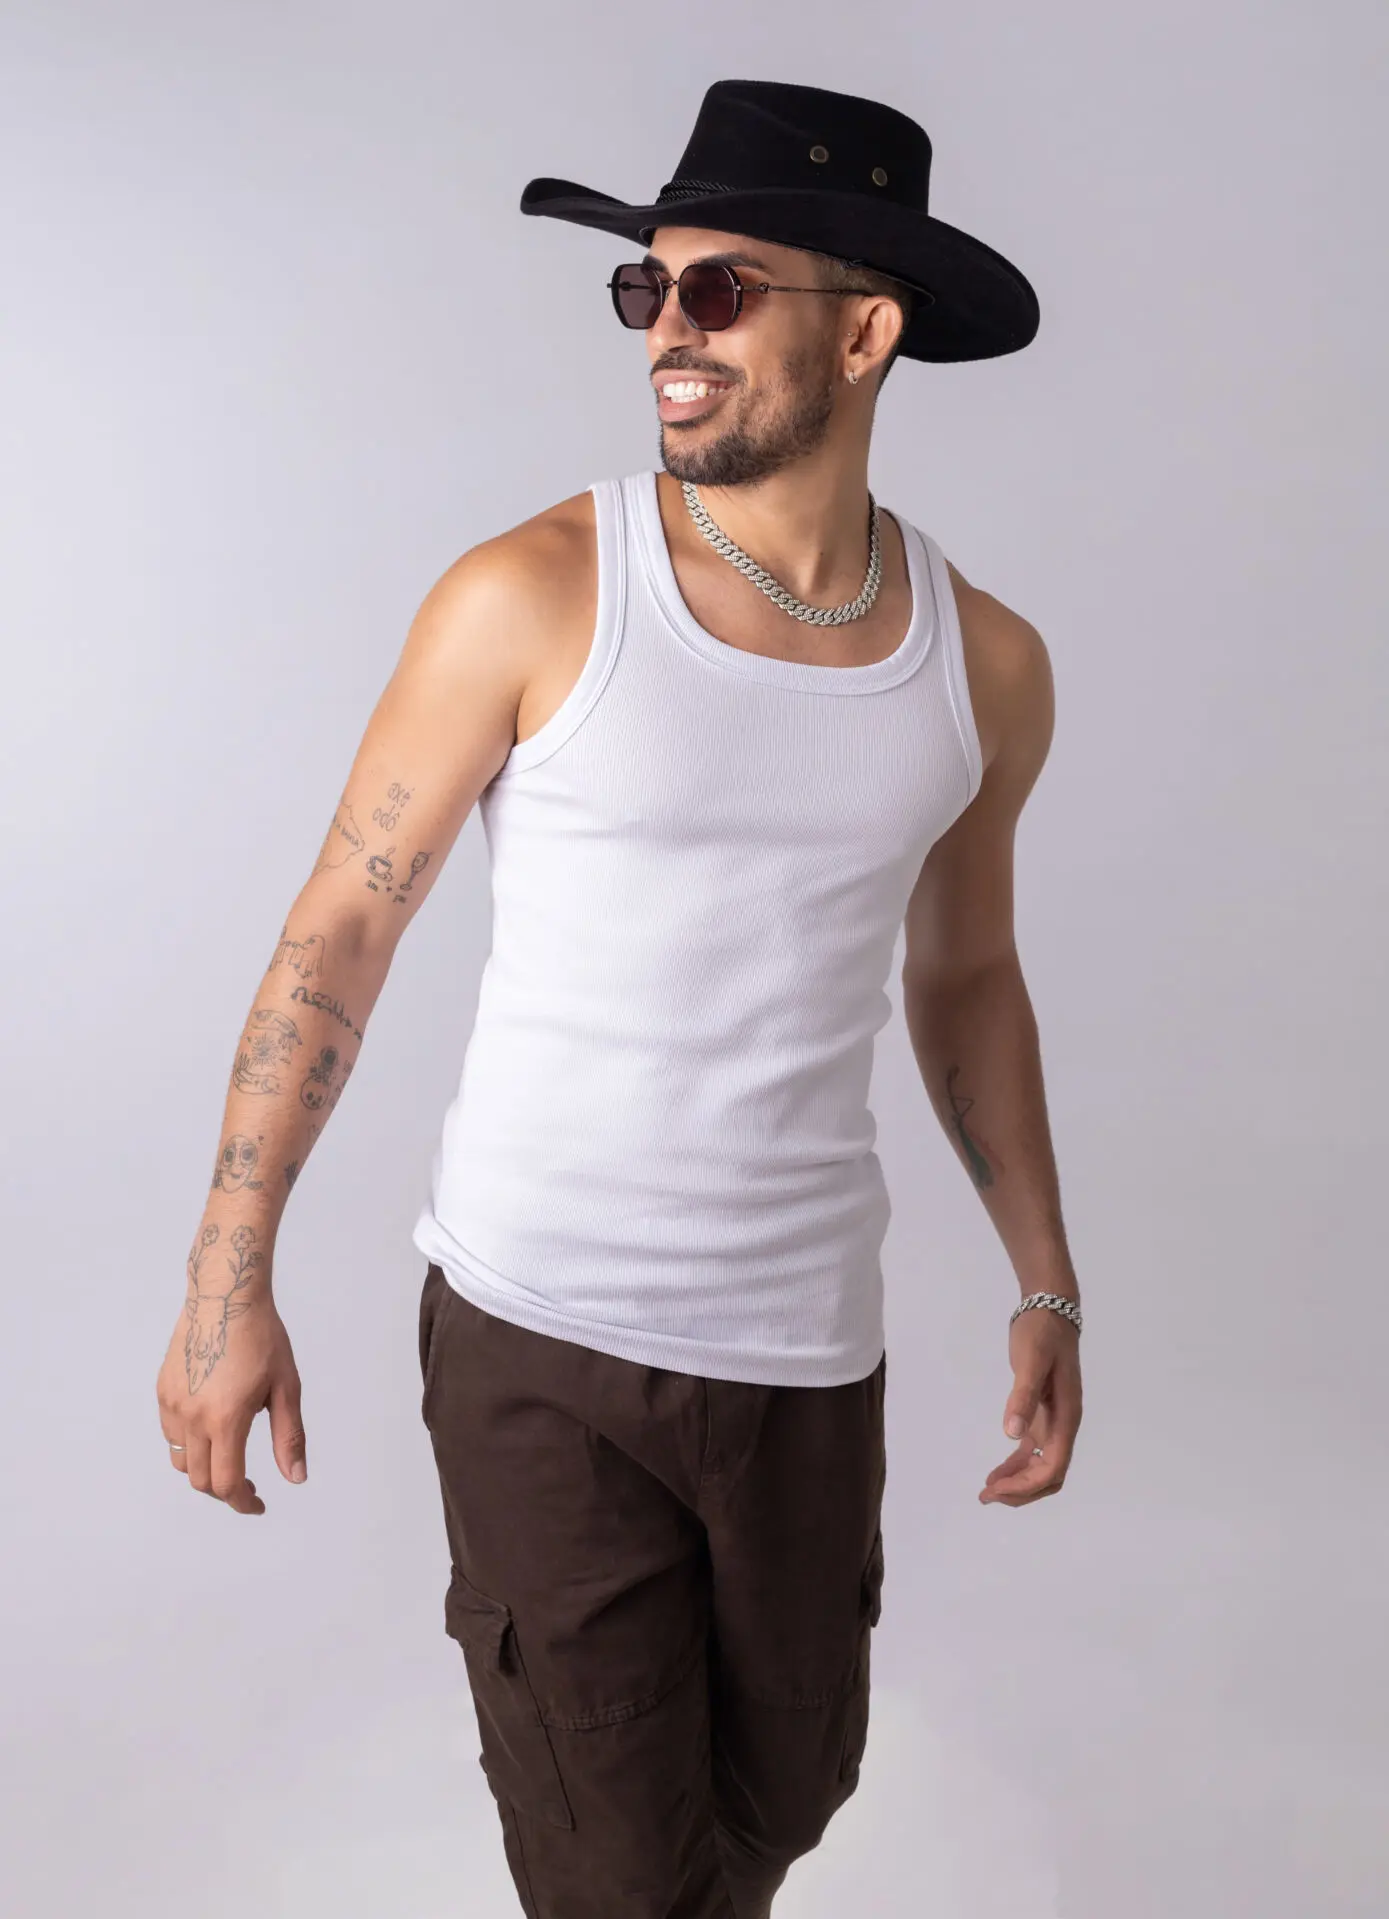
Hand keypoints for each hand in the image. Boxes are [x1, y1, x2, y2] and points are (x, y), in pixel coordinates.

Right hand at [155, 1221, 306, 1514]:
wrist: (225, 1295)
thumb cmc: (262, 1337)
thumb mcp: (286, 1387)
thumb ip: (289, 1436)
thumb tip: (296, 1477)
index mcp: (225, 1419)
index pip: (227, 1483)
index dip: (243, 1503)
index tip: (257, 1505)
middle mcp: (192, 1417)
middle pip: (200, 1479)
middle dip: (225, 1490)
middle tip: (249, 1486)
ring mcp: (172, 1404)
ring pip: (181, 1460)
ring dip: (204, 1469)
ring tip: (230, 1457)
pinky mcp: (162, 1390)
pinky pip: (171, 1434)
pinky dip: (189, 1444)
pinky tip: (212, 1428)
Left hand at [979, 1300, 1081, 1506]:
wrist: (1050, 1309)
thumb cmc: (1041, 1333)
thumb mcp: (1030, 1362)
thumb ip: (1022, 1397)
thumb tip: (1012, 1435)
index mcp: (1067, 1418)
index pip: (1052, 1467)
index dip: (1026, 1485)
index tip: (996, 1489)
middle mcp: (1064, 1425)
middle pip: (1049, 1475)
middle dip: (1021, 1491)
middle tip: (986, 1495)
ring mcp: (1055, 1420)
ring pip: (1042, 1466)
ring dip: (1018, 1482)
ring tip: (988, 1489)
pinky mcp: (1043, 1413)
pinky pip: (1033, 1450)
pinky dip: (1017, 1464)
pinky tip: (999, 1470)